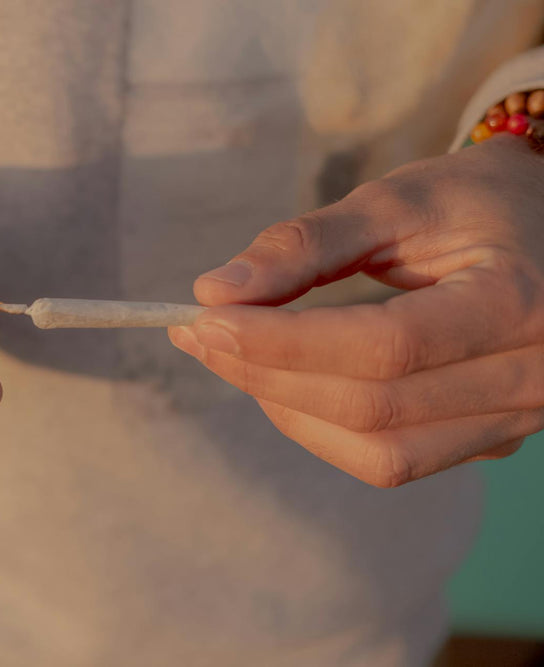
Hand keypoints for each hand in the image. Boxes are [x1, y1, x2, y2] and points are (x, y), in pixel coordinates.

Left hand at [169, 134, 543, 486]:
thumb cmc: (477, 202)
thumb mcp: (398, 199)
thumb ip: (305, 244)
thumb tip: (213, 291)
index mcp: (517, 302)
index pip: (384, 347)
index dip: (283, 341)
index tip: (205, 318)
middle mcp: (532, 376)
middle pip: (373, 407)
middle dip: (266, 375)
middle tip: (199, 336)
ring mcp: (516, 418)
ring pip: (379, 452)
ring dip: (288, 411)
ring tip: (231, 359)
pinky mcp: (491, 438)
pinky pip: (392, 458)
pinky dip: (322, 428)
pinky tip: (281, 384)